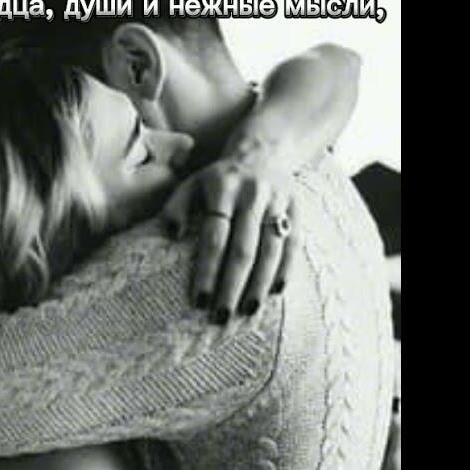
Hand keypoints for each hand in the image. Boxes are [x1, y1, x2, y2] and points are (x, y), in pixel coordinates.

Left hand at [158, 155, 301, 323]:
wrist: (263, 153)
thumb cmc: (218, 180)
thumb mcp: (191, 184)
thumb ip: (175, 207)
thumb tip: (172, 236)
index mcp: (223, 189)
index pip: (214, 237)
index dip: (207, 270)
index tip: (199, 301)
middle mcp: (252, 195)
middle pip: (243, 249)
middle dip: (232, 286)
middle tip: (221, 316)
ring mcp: (278, 202)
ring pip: (270, 251)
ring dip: (258, 285)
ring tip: (246, 312)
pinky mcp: (298, 209)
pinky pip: (294, 245)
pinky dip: (285, 270)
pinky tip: (274, 293)